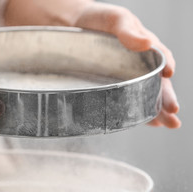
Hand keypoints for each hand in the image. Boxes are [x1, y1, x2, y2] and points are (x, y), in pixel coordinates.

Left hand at [5, 0, 180, 128]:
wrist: (67, 23)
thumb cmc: (94, 19)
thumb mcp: (114, 19)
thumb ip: (128, 30)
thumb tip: (147, 43)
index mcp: (142, 48)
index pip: (160, 66)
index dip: (166, 84)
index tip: (170, 101)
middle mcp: (135, 64)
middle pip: (154, 85)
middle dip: (164, 103)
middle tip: (171, 121)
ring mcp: (120, 75)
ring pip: (139, 94)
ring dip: (151, 110)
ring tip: (161, 124)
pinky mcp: (103, 83)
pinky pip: (119, 97)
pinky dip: (130, 109)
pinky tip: (137, 121)